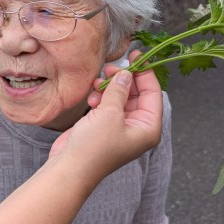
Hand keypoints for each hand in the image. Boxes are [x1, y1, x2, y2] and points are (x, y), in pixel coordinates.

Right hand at [49, 50, 162, 189]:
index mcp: (148, 128)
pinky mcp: (103, 127)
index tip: (136, 55)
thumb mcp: (110, 114)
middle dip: (123, 80)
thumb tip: (126, 73)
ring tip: (97, 85)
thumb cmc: (94, 148)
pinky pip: (107, 105)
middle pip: (136, 94)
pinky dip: (100, 98)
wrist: (69, 168)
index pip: (153, 93)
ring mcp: (119, 127)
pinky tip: (91, 99)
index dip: (145, 73)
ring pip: (119, 98)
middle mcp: (136, 128)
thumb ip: (119, 90)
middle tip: (111, 67)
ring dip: (109, 89)